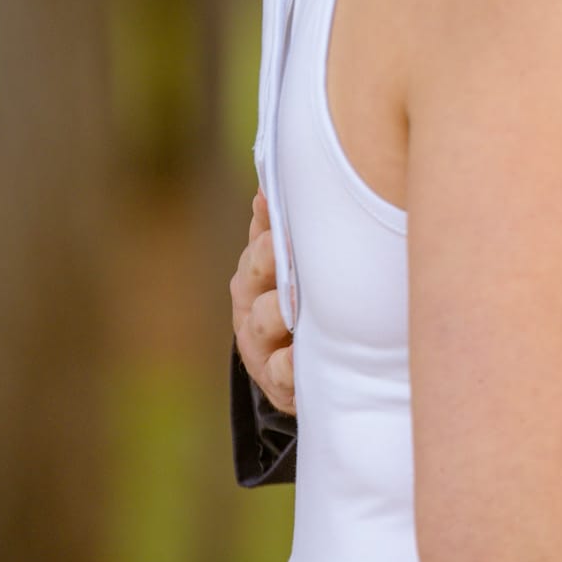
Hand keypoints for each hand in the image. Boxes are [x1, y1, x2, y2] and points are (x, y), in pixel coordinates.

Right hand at [232, 192, 292, 414]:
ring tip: (294, 300)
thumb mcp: (300, 263)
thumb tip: (272, 179)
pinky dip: (288, 364)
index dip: (268, 221)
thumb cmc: (309, 304)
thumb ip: (286, 224)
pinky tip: (297, 354)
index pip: (260, 236)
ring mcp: (261, 342)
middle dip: (269, 258)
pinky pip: (280, 371)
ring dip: (278, 308)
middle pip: (255, 272)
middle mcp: (252, 301)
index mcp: (258, 267)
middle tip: (285, 243)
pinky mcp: (277, 381)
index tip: (278, 203)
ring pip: (262, 318)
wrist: (308, 373)